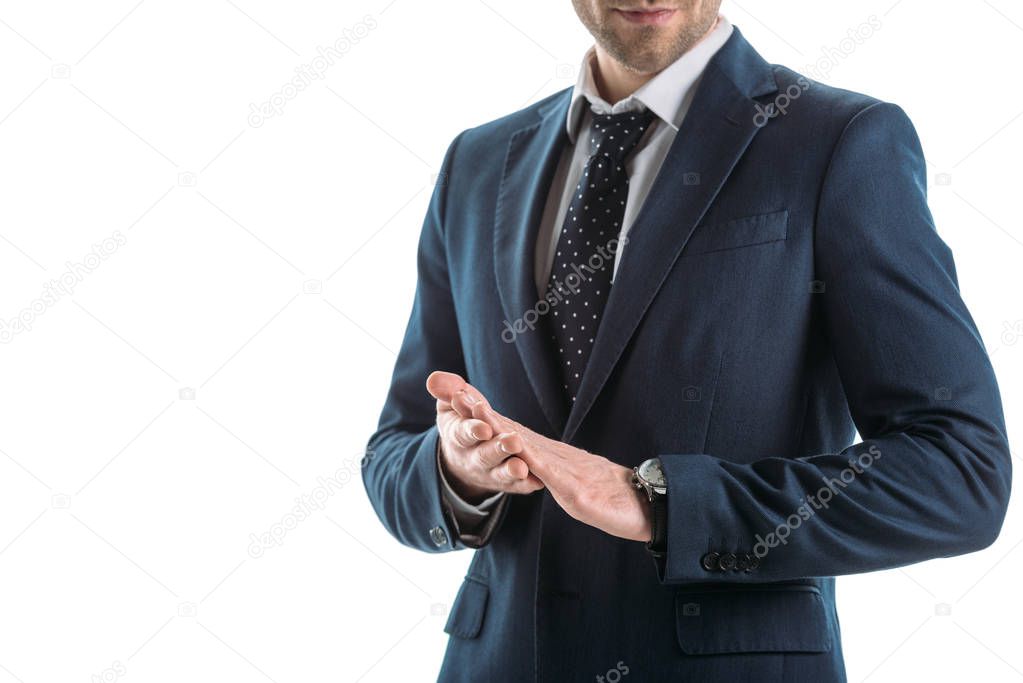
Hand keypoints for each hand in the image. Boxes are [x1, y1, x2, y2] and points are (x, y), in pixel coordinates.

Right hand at [426, 371, 544, 501]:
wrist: (465, 456)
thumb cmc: (461, 421)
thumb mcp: (450, 404)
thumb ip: (447, 390)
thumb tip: (433, 379)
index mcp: (458, 436)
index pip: (464, 433)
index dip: (473, 430)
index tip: (483, 427)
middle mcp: (474, 457)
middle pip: (485, 455)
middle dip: (498, 449)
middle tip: (513, 441)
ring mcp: (492, 471)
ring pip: (501, 473)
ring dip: (511, 470)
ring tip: (521, 467)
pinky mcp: (509, 482)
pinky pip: (518, 486)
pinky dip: (527, 484)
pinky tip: (538, 481)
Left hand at [439, 373, 650, 542]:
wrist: (647, 505)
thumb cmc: (612, 496)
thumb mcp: (571, 483)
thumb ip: (552, 471)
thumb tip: (534, 463)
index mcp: (552, 457)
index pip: (514, 432)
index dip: (488, 416)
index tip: (464, 398)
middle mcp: (555, 457)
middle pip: (514, 431)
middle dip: (485, 414)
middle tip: (459, 393)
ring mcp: (565, 471)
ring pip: (526, 446)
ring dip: (501, 428)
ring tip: (476, 410)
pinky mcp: (576, 490)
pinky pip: (551, 474)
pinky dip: (531, 460)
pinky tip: (516, 448)